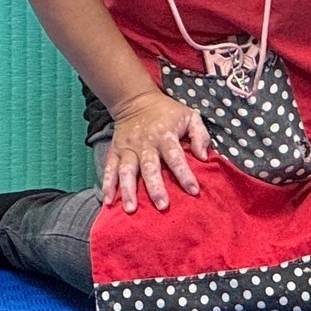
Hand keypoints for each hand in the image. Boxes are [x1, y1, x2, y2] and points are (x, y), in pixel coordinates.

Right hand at [102, 89, 212, 214]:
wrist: (136, 100)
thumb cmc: (168, 112)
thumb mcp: (190, 116)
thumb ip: (200, 135)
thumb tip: (204, 157)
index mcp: (165, 136)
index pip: (176, 157)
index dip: (185, 174)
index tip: (193, 191)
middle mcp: (145, 144)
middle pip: (150, 168)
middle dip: (155, 188)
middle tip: (162, 206)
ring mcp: (128, 148)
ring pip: (127, 171)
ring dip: (128, 191)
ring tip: (131, 209)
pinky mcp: (115, 151)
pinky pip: (109, 169)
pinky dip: (107, 185)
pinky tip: (108, 201)